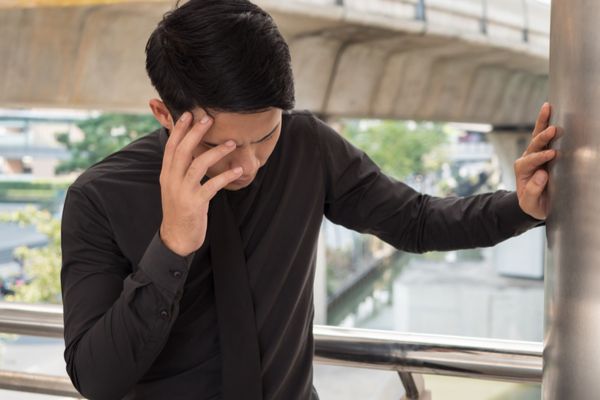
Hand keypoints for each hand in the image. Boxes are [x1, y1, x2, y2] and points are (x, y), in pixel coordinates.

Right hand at [159, 111, 242, 256]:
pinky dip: (225, 177)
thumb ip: (180, 170)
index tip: (188, 114)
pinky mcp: (195, 204)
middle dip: (195, 133)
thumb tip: (190, 152)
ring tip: (231, 143)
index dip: (179, 130)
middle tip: (209, 119)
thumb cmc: (180, 210)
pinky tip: (238, 171)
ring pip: (198, 165)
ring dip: (216, 152)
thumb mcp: (175, 187)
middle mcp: (172, 180)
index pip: (171, 147)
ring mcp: (182, 192)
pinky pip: (212, 186)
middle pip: (183, 151)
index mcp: (166, 174)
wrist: (176, 238)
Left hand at [514, 102, 556, 219]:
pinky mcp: (544, 151)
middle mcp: (527, 160)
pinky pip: (544, 135)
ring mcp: (535, 154)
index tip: (552, 155)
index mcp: (522, 171)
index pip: (529, 162)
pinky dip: (546, 122)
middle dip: (542, 137)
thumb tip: (541, 174)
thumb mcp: (530, 204)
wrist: (535, 204)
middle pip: (532, 145)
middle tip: (553, 130)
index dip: (539, 158)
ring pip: (537, 136)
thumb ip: (532, 192)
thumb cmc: (534, 204)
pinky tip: (550, 108)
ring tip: (547, 108)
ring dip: (542, 122)